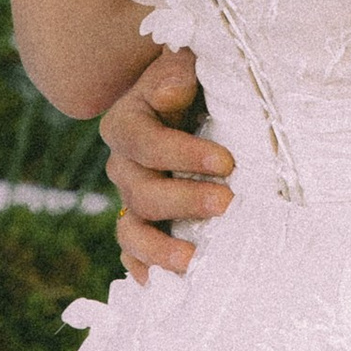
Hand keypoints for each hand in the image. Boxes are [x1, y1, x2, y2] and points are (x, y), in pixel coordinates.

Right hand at [99, 45, 232, 278]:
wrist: (193, 105)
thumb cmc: (196, 83)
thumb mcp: (187, 65)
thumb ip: (178, 72)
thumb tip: (174, 89)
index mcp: (128, 124)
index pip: (146, 144)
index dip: (182, 155)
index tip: (228, 162)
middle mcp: (123, 164)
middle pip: (142, 191)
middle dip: (184, 201)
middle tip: (227, 205)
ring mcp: (130, 198)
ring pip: (131, 230)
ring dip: (160, 248)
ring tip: (194, 259)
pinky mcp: (142, 224)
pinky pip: (132, 253)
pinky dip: (144, 269)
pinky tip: (161, 285)